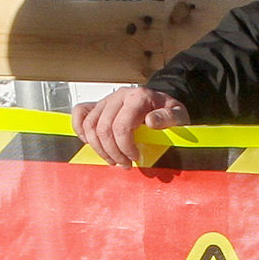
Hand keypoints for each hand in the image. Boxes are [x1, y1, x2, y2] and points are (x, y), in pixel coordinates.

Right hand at [72, 87, 190, 167]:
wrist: (161, 102)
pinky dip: (80, 130)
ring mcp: (106, 100)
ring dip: (98, 147)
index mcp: (138, 97)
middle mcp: (119, 96)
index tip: (135, 157)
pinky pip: (80, 113)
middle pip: (103, 128)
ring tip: (112, 159)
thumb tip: (151, 121)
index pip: (121, 126)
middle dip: (113, 151)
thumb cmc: (168, 111)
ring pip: (89, 125)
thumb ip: (168, 117)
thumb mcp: (178, 114)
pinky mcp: (98, 105)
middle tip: (125, 164)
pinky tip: (92, 143)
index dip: (125, 147)